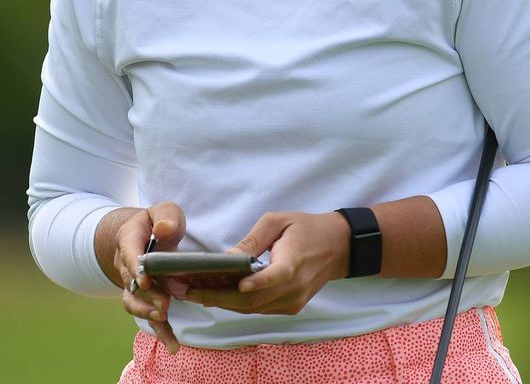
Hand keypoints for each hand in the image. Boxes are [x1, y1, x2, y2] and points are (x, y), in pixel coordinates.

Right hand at [115, 202, 186, 352]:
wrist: (145, 234)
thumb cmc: (157, 221)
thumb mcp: (164, 210)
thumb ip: (166, 217)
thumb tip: (163, 230)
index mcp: (129, 239)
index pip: (129, 253)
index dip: (135, 268)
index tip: (144, 281)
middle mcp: (126, 264)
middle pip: (131, 284)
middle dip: (147, 297)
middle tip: (164, 305)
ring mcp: (133, 284)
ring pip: (134, 303)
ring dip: (148, 313)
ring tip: (165, 320)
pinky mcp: (145, 298)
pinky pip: (149, 315)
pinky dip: (160, 330)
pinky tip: (172, 345)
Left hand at [185, 210, 349, 315]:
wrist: (338, 247)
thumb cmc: (305, 227)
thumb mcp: (278, 221)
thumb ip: (253, 240)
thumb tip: (228, 258)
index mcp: (294, 262)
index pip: (276, 276)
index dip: (257, 283)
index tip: (238, 284)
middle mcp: (295, 288)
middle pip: (254, 299)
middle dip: (220, 297)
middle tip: (191, 292)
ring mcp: (294, 301)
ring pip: (253, 308)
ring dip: (224, 303)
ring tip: (197, 294)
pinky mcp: (292, 308)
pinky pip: (260, 309)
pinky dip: (238, 304)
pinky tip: (218, 296)